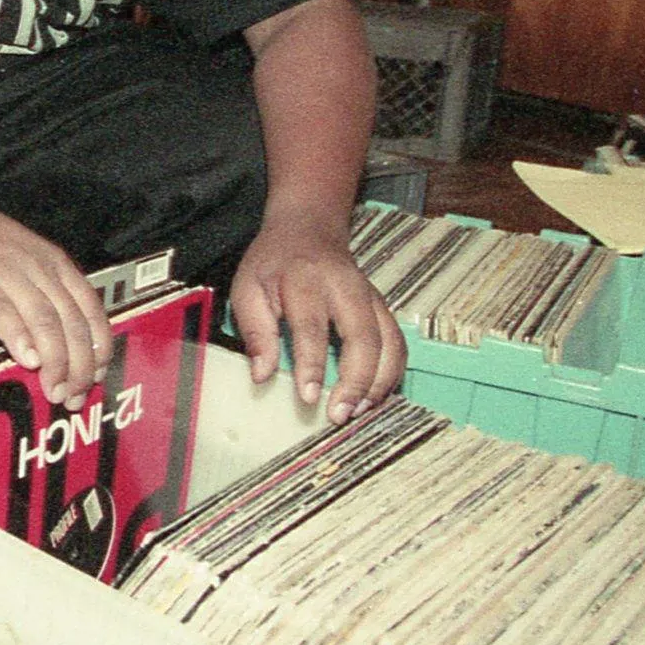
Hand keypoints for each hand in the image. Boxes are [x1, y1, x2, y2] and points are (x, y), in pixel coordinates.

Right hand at [0, 190, 110, 405]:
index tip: (97, 377)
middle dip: (79, 366)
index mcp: (53, 260)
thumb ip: (38, 289)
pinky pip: (1, 311)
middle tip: (74, 397)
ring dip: (55, 361)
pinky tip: (25, 361)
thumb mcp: (18, 255)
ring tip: (54, 390)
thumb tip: (54, 342)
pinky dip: (18, 337)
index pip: (90, 308)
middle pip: (71, 322)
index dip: (99, 347)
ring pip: (44, 321)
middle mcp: (36, 265)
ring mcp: (4, 271)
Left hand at [229, 216, 405, 424]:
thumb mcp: (248, 287)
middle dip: (356, 380)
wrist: (308, 229)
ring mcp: (370, 296)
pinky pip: (397, 342)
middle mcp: (345, 287)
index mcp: (305, 280)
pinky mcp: (382, 306)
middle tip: (341, 415)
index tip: (309, 397)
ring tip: (361, 411)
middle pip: (363, 335)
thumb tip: (262, 376)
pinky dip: (393, 372)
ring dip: (380, 381)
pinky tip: (376, 395)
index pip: (312, 327)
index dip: (312, 365)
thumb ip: (254, 330)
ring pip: (389, 341)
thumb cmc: (273, 263)